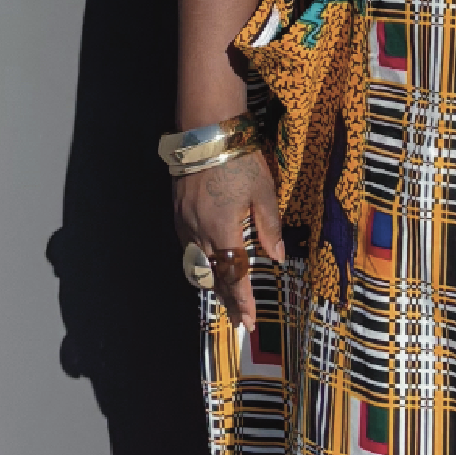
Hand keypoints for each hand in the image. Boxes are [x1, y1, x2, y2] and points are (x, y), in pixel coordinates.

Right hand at [174, 150, 283, 328]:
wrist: (205, 134)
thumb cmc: (239, 160)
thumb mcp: (263, 192)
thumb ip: (269, 227)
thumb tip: (277, 258)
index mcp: (223, 230)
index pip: (233, 275)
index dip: (242, 300)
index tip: (249, 321)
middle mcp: (199, 232)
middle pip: (212, 277)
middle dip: (227, 300)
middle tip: (239, 320)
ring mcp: (184, 224)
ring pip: (197, 265)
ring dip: (212, 284)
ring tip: (226, 298)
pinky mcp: (178, 213)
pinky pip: (188, 248)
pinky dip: (199, 264)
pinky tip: (208, 266)